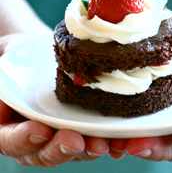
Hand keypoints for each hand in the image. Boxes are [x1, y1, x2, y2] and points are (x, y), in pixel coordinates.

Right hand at [0, 34, 108, 165]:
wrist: (38, 55)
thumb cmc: (18, 57)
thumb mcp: (3, 57)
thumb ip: (2, 70)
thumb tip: (0, 76)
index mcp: (8, 123)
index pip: (9, 140)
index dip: (23, 140)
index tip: (40, 130)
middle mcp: (34, 134)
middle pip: (44, 152)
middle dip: (61, 149)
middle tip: (77, 141)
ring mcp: (59, 132)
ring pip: (73, 150)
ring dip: (90, 149)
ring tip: (104, 143)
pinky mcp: (82, 127)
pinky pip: (94, 138)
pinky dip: (109, 142)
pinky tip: (122, 141)